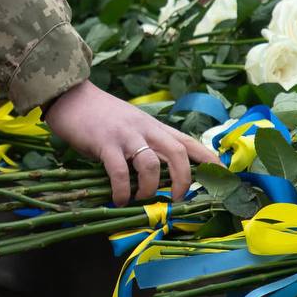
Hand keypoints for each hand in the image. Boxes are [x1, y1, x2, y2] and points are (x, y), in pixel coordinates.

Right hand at [44, 81, 221, 205]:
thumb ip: (148, 144)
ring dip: (149, 188)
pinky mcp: (105, 143)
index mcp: (155, 127)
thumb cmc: (102, 115)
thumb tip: (161, 175)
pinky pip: (119, 171)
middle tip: (176, 199)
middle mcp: (146, 129)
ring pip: (151, 165)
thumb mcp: (133, 125)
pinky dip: (122, 190)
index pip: (189, 142)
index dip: (209, 159)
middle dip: (183, 181)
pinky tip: (119, 199)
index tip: (224, 175)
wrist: (72, 97)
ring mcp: (126, 135)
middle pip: (178, 154)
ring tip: (140, 198)